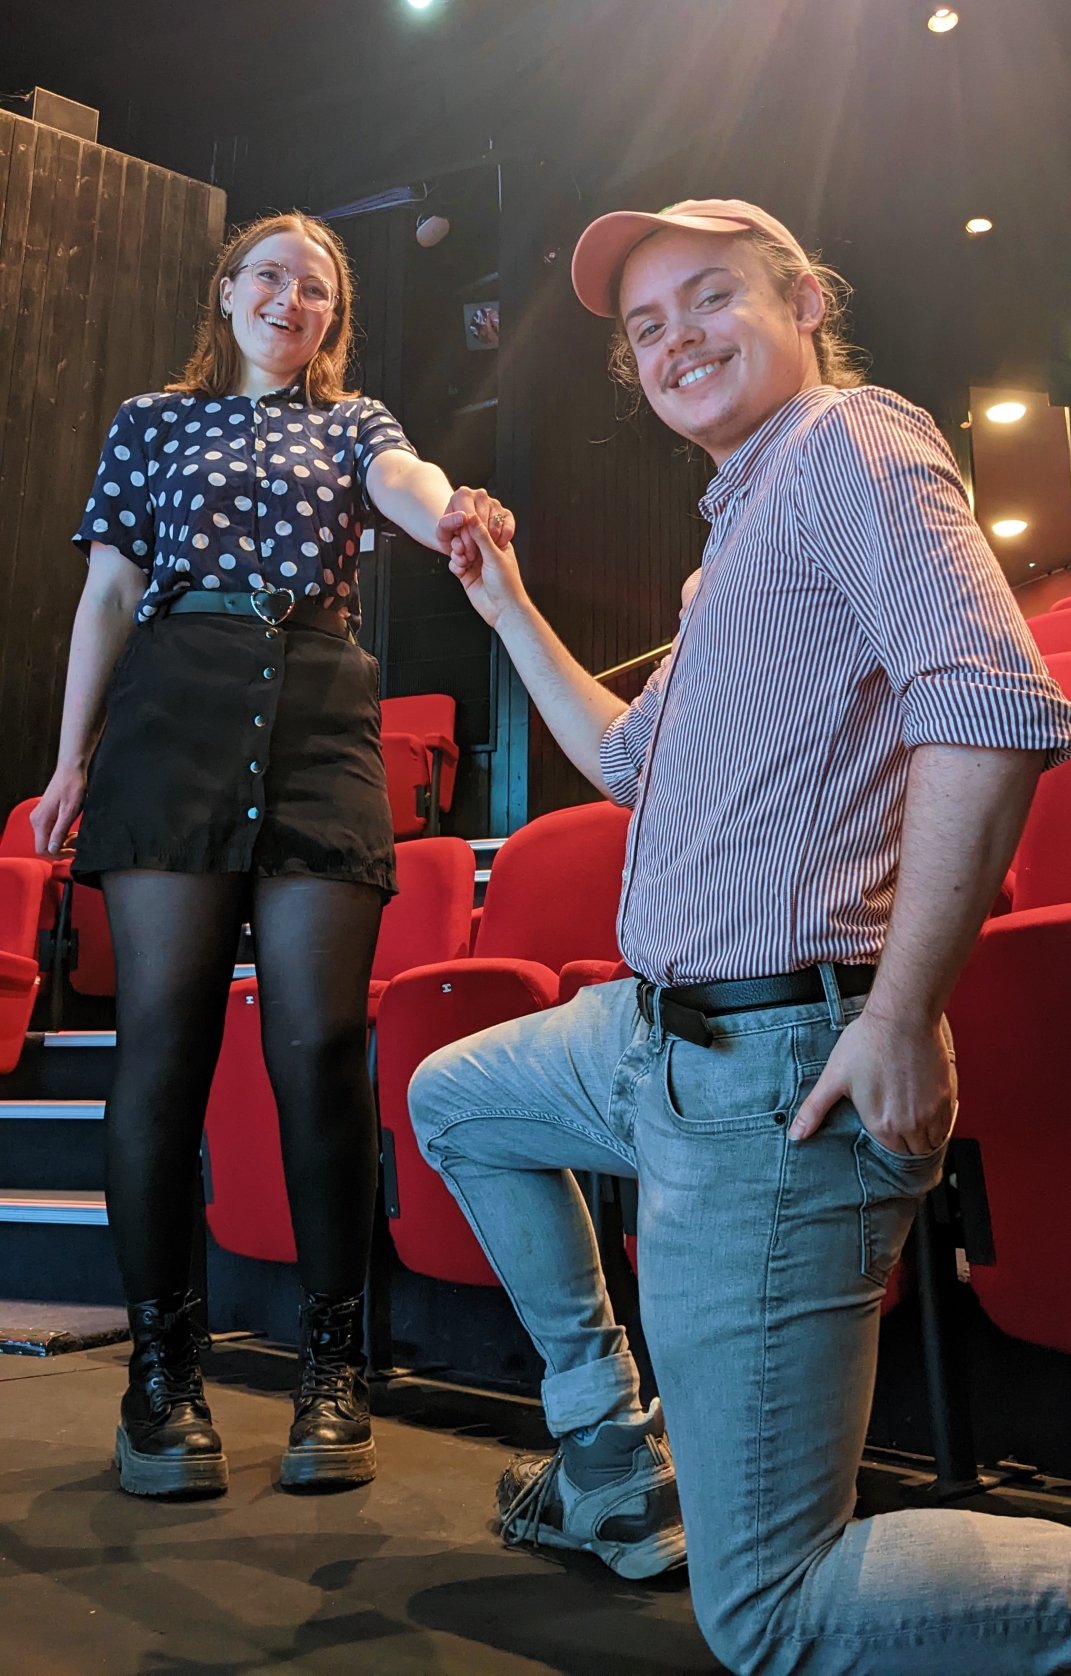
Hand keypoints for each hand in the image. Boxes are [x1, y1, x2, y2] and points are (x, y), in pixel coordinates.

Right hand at [29, 766, 86, 857]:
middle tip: (77, 844)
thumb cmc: (72, 788)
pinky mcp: (45, 814)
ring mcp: (39, 817)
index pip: (42, 849)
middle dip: (61, 849)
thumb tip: (52, 849)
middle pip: (45, 846)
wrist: (71, 771)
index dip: (58, 854)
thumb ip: (59, 831)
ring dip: (62, 842)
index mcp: (40, 821)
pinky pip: (50, 831)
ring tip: (76, 837)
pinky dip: (61, 835)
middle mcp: (36, 820)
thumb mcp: (69, 812)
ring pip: (48, 839)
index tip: (72, 851)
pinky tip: (71, 831)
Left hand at [436, 486, 514, 562]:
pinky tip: (491, 546)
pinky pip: (508, 529)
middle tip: (470, 555)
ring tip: (479, 549)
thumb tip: (463, 517)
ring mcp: (495, 503)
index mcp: (463, 494)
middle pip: (482, 522)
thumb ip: (446, 524)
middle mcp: (480, 495)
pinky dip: (501, 541)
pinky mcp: (506, 514)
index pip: (469, 518)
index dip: (466, 538)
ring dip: (489, 543)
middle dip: (476, 543)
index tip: (463, 551)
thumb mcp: (442, 533)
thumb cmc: (450, 535)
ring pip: (495, 526)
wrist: (460, 538)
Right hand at [447, 515, 527, 628]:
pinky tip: (461, 570)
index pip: (480, 528)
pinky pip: (455, 564)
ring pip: (459, 550)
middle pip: (467, 538)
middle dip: (462, 541)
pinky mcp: (466, 575)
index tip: (464, 526)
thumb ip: (482, 537)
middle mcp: (485, 553)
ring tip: (463, 560)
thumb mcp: (495, 556)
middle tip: (464, 548)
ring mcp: (475, 564)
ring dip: (458, 553)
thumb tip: (473, 518)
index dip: (471, 527)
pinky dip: (455, 565)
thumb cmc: (507, 586)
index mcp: (497, 544)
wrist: (503, 610)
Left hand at [789, 1007, 955, 1155]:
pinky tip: (929, 1114)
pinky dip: (940, 1126)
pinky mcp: (946, 1097)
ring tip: (914, 1126)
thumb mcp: (833, 1077)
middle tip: (900, 1132)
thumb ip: (814, 1110)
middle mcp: (910, 1124)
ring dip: (924, 1140)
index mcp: (882, 1124)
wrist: (902, 1017)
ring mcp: (931, 1112)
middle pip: (913, 1152)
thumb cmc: (869, 1042)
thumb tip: (795, 1134)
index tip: (885, 1136)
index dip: (887, 1146)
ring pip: (932, 1143)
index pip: (891, 1155)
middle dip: (906, 1147)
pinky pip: (947, 1126)